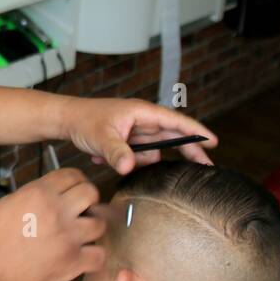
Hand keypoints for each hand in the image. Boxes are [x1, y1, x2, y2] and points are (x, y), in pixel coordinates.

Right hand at [0, 168, 106, 280]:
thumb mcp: (7, 203)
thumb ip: (34, 194)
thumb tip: (52, 192)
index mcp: (39, 194)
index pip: (72, 175)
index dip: (76, 180)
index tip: (75, 188)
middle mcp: (58, 212)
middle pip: (91, 193)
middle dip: (88, 199)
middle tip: (82, 209)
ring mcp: (68, 238)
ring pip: (100, 224)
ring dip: (91, 228)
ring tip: (81, 234)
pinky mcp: (73, 262)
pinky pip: (99, 255)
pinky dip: (93, 256)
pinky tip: (84, 256)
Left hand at [63, 98, 216, 174]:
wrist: (66, 121)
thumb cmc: (84, 121)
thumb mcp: (101, 138)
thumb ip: (117, 153)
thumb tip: (129, 167)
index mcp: (143, 112)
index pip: (176, 121)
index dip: (196, 131)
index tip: (214, 142)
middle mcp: (144, 121)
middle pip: (173, 137)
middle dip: (187, 151)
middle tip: (206, 167)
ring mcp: (137, 131)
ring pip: (152, 152)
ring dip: (135, 160)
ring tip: (109, 156)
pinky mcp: (129, 141)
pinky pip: (136, 156)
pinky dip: (122, 160)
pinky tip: (100, 156)